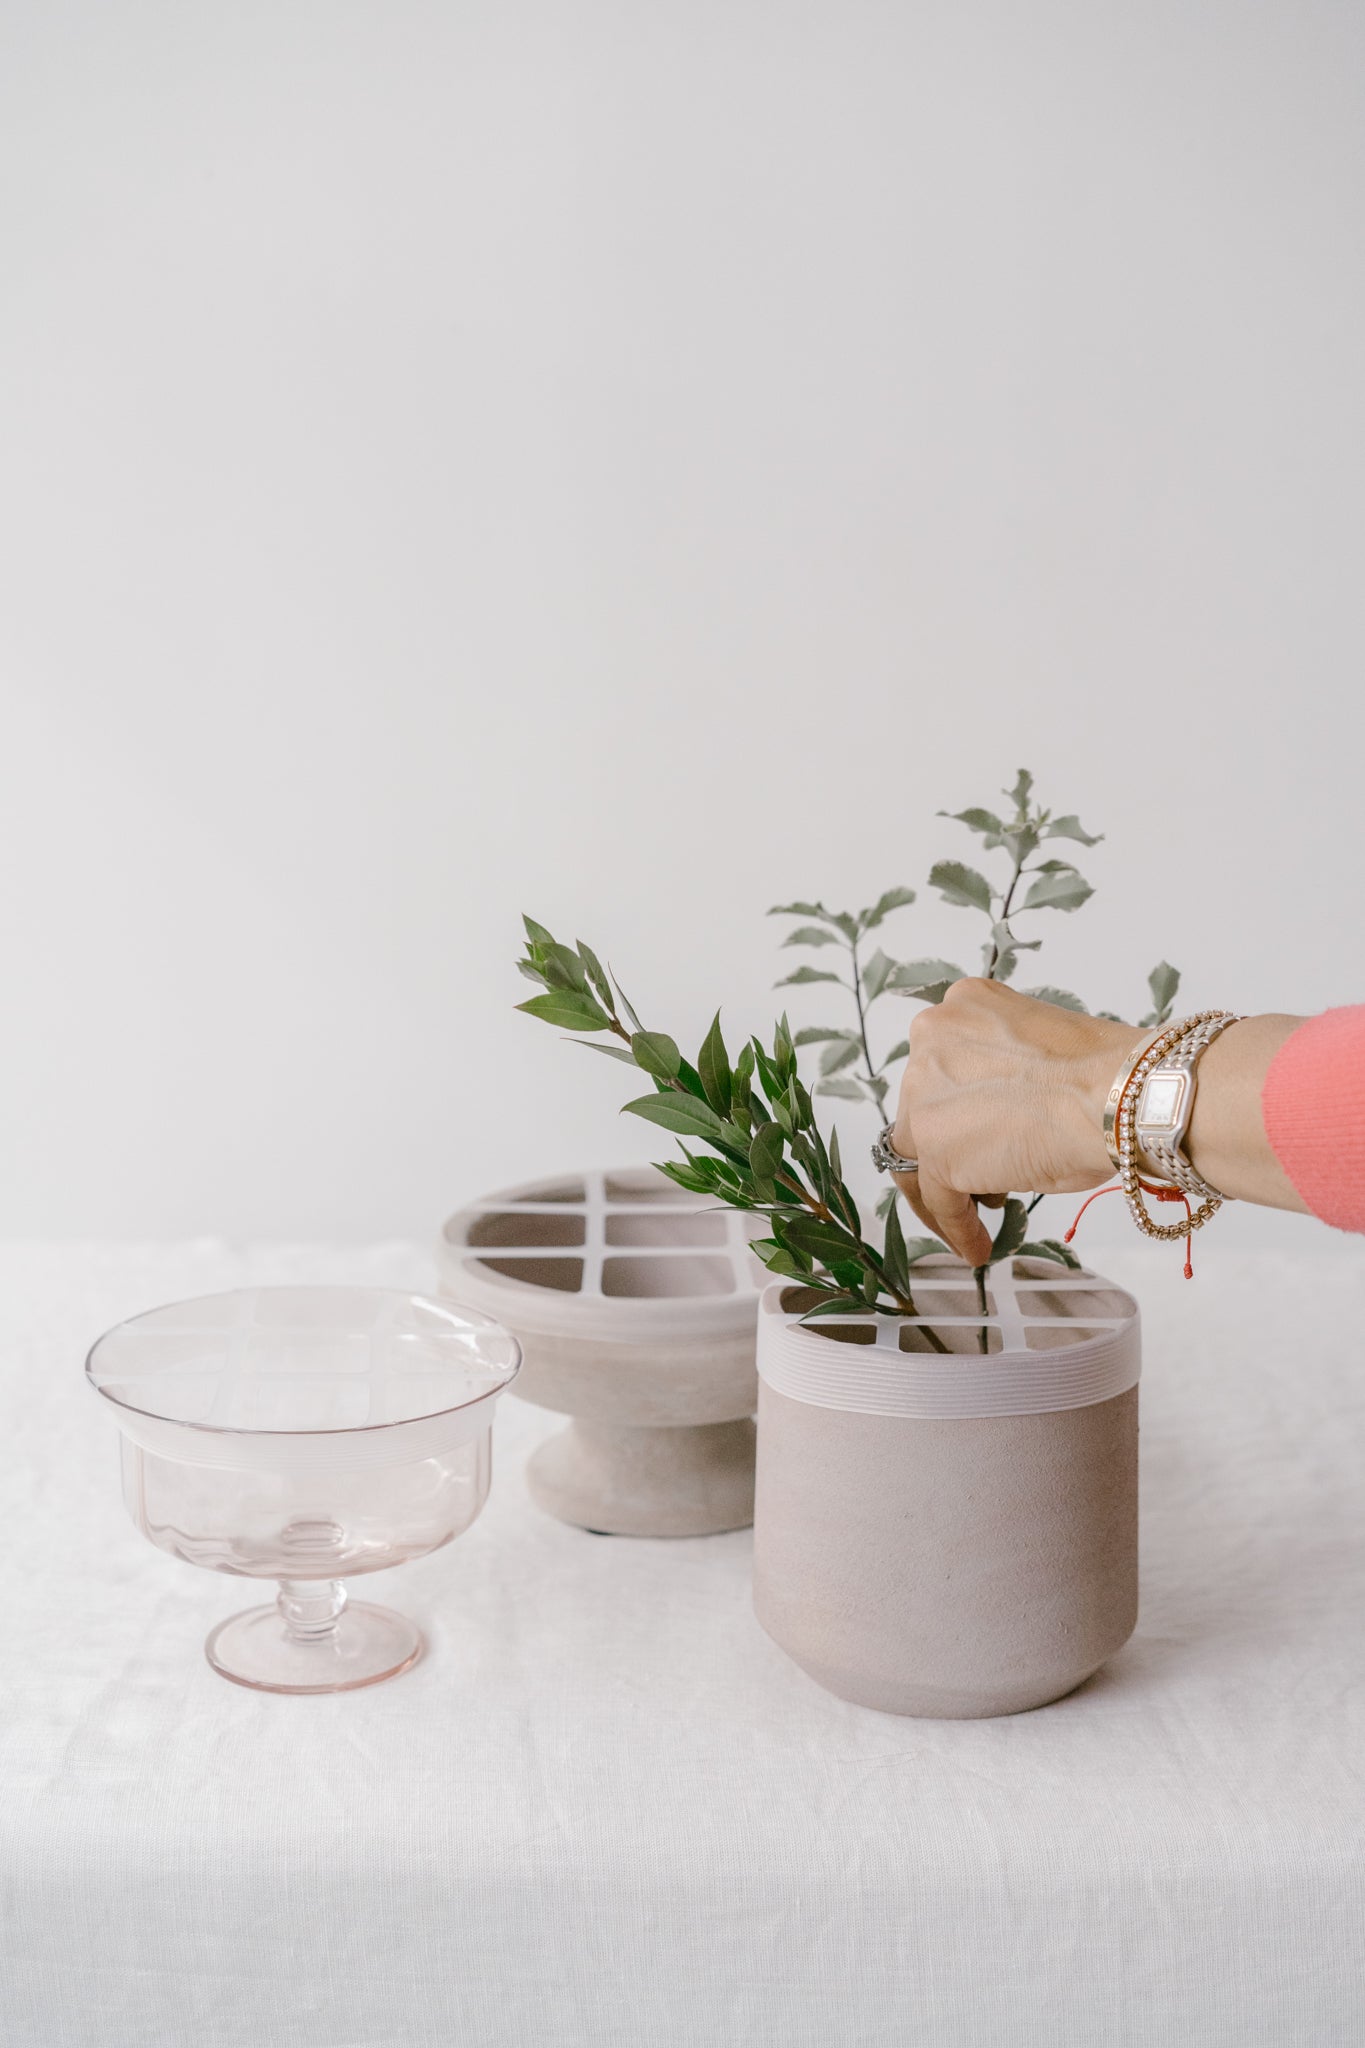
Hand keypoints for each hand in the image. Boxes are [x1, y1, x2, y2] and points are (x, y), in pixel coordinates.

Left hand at [891, 979, 1142, 1263]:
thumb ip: (1001, 1070)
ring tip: (977, 1221)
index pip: (940, 1069)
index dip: (956, 1109)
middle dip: (948, 1149)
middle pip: (920, 1110)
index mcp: (961, 1007)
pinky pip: (938, 1198)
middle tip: (982, 1182)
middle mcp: (931, 1041)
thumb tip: (994, 1116)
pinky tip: (979, 1246)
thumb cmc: (1105, 1077)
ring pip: (916, 1156)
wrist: (1120, 1097)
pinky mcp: (937, 1150)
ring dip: (943, 1193)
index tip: (972, 1135)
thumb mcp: (1038, 1050)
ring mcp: (926, 1096)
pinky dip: (956, 1227)